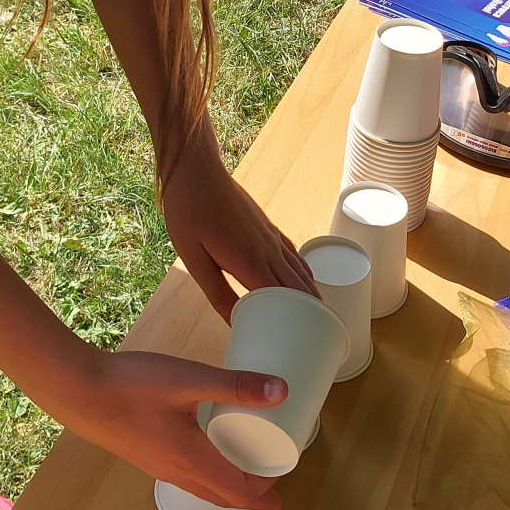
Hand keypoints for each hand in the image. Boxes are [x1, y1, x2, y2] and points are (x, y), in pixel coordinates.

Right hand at [59, 347, 290, 509]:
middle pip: (219, 496)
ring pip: (199, 486)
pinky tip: (203, 446)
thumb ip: (235, 384)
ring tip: (241, 467)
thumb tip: (282, 391)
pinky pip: (183, 475)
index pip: (236, 492)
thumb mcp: (190, 380)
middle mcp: (175, 471)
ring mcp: (155, 466)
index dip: (263, 495)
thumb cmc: (132, 385)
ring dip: (224, 485)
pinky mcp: (143, 455)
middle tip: (268, 484)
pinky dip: (204, 473)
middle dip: (247, 495)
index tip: (282, 490)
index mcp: (192, 460)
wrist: (77, 390)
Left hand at [160, 121, 316, 318]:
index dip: (298, 319)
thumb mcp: (193, 259)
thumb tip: (234, 321)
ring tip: (318, 314)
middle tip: (321, 333)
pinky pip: (292, 253)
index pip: (283, 298)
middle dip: (312, 311)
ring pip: (299, 269)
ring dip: (311, 291)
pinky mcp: (266, 226)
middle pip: (299, 286)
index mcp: (249, 261)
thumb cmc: (189, 213)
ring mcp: (270, 235)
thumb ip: (217, 292)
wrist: (196, 171)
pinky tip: (303, 278)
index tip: (308, 338)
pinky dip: (302, 270)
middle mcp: (267, 249)